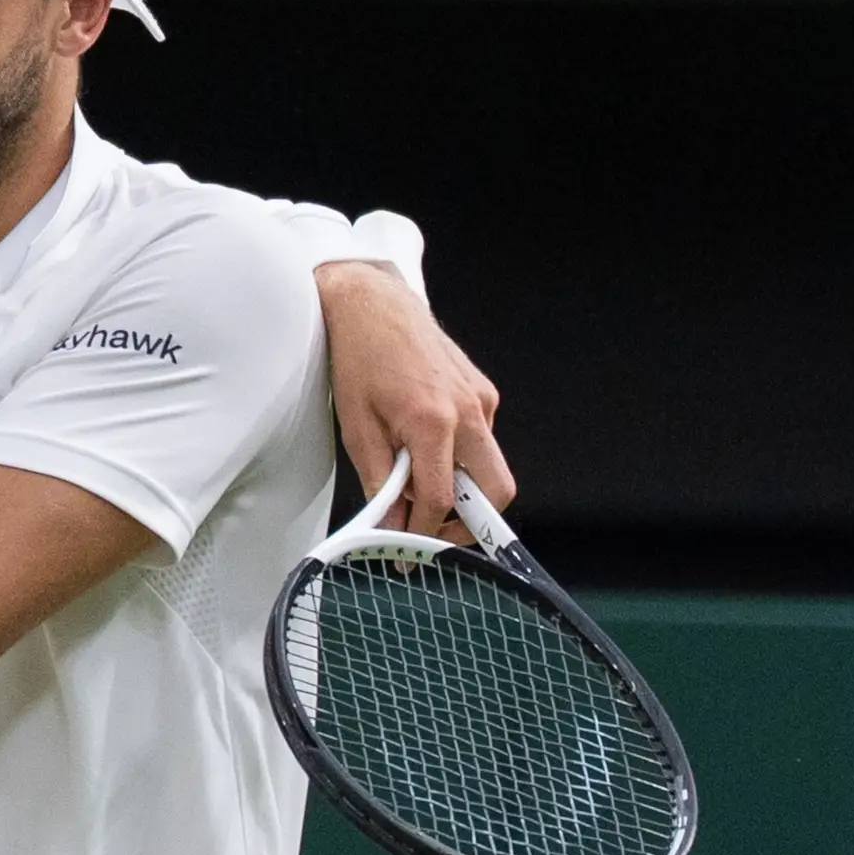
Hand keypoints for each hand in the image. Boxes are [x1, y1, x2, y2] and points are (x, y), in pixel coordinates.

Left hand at [318, 261, 513, 538]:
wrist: (372, 304)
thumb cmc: (359, 360)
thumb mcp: (358, 429)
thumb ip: (381, 482)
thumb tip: (392, 525)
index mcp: (434, 421)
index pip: (442, 499)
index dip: (425, 531)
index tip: (408, 550)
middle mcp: (469, 412)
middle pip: (495, 492)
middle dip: (470, 523)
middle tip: (433, 531)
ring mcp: (482, 400)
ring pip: (492, 469)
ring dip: (464, 490)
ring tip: (420, 490)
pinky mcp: (483, 391)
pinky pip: (483, 442)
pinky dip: (461, 459)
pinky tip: (426, 451)